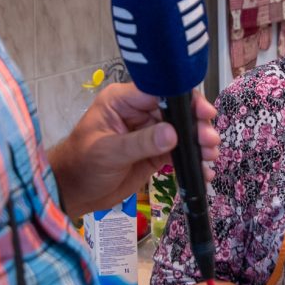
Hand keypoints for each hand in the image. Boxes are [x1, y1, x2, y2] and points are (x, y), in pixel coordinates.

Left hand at [48, 83, 218, 217]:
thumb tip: (173, 134)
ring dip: (198, 142)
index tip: (202, 111)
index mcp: (123, 101)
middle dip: (196, 124)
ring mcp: (148, 133)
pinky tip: (204, 170)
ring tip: (211, 155)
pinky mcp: (154, 153)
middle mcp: (138, 112)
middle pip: (175, 111)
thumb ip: (141, 142)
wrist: (73, 193)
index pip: (159, 91)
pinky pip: (178, 153)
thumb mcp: (108, 152)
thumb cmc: (80, 165)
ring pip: (181, 132)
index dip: (183, 99)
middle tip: (210, 140)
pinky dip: (192, 160)